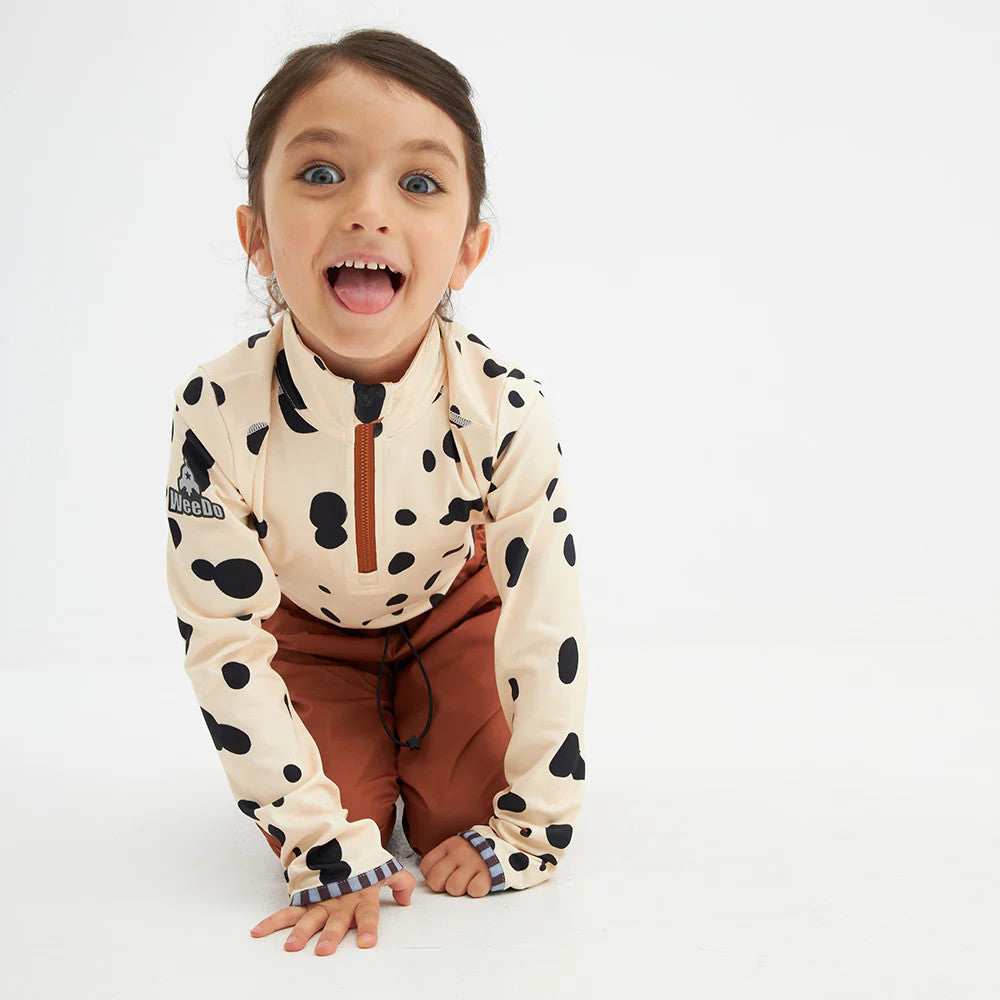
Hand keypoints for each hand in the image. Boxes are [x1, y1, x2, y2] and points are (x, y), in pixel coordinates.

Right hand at [249, 867, 414, 954]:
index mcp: (360, 896)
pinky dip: (272, 921)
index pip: (367, 913)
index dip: (367, 927)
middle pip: (335, 920)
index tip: (366, 943)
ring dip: (300, 932)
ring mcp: (320, 900)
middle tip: (324, 950)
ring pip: (309, 918)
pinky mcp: (305, 899)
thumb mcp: (384, 869)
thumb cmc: (361, 864)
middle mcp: (339, 901)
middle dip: (330, 935)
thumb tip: (406, 898)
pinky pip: (287, 911)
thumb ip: (399, 882)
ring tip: (291, 946)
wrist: (337, 842)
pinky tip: (258, 932)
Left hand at [419, 835, 492, 896]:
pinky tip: (479, 880)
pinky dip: (477, 890)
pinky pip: (474, 890)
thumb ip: (442, 860)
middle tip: (454, 881)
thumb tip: (429, 878)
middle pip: (435, 881)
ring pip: (453, 888)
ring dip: (461, 889)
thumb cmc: (476, 853)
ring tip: (469, 880)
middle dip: (443, 886)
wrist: (505, 844)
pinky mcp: (488, 873)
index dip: (432, 876)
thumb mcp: (457, 848)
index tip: (442, 876)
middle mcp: (459, 852)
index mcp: (449, 845)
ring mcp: (474, 862)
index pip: (426, 866)